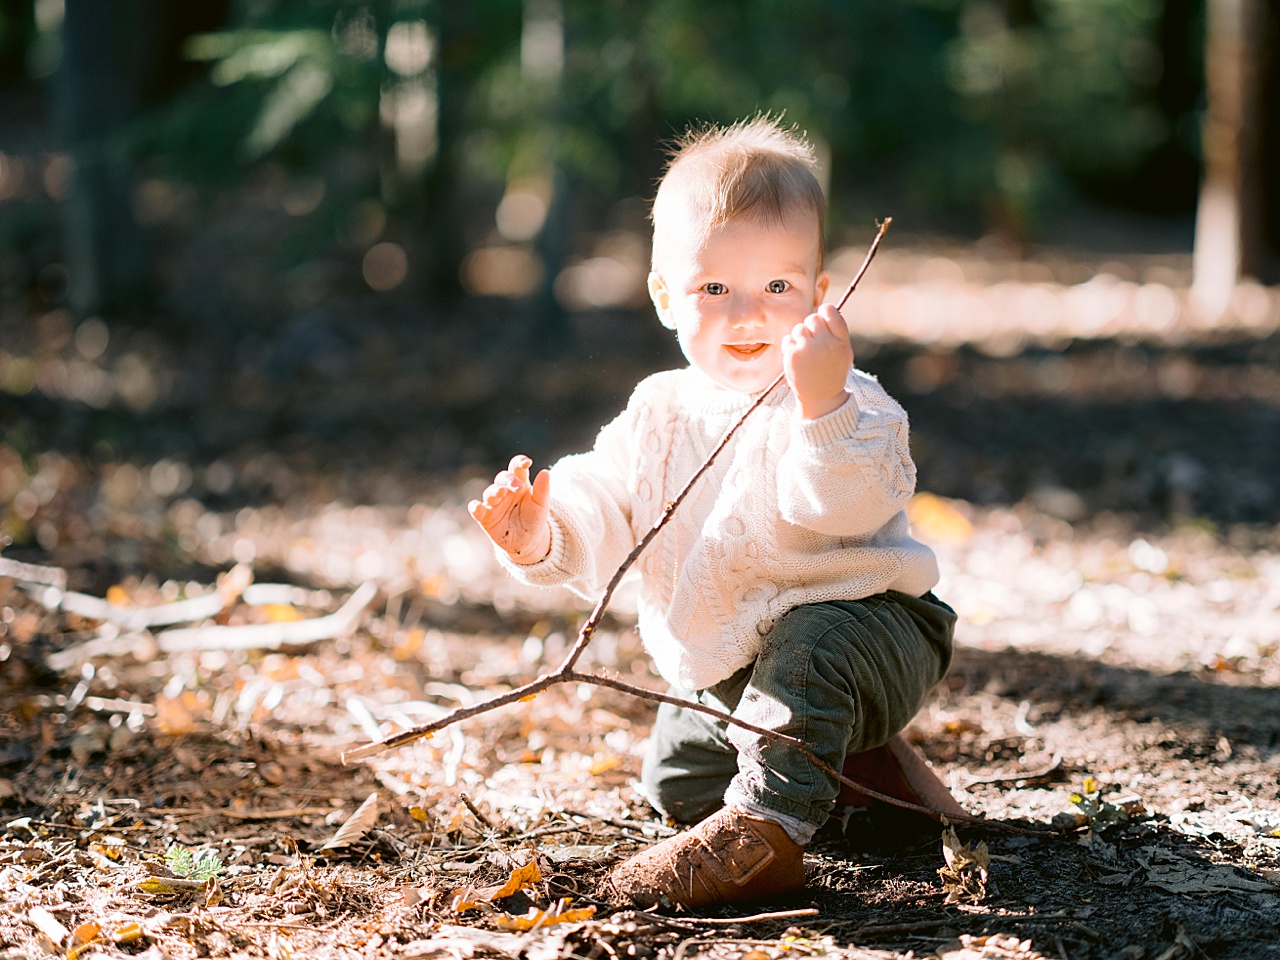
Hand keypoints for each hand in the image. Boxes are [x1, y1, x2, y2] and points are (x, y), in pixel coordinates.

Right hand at [468, 455, 551, 563]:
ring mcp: (494, 503)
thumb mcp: (541, 506)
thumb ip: (542, 490)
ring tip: (501, 493)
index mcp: (519, 483)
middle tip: (518, 487)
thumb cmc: (534, 519)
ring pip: (489, 492)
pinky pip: (476, 510)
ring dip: (494, 491)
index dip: (519, 462)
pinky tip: (477, 506)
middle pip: (502, 478)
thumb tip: (545, 471)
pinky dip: (475, 507)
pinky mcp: (485, 517)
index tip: (526, 463)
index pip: (517, 468)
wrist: (528, 542)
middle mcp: (505, 491)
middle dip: (508, 480)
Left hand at [781, 303, 852, 418]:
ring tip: (806, 352)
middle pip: (813, 318)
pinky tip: (798, 358)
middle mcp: (826, 343)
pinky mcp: (793, 355)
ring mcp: (808, 349)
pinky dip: (791, 346)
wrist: (821, 396)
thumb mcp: (843, 351)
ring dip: (800, 337)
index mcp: (841, 341)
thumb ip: (836, 330)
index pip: (831, 311)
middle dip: (811, 326)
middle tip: (813, 340)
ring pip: (799, 328)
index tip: (823, 318)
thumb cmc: (832, 370)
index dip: (825, 312)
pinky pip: (788, 339)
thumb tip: (823, 307)